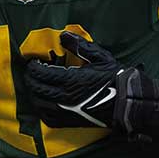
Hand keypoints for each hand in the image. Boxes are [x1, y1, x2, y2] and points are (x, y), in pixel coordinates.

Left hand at [24, 32, 158, 139]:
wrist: (128, 103)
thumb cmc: (116, 79)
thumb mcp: (100, 58)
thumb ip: (79, 47)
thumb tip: (63, 36)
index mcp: (70, 80)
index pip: (41, 73)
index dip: (33, 67)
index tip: (34, 62)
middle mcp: (64, 97)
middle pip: (36, 88)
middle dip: (30, 78)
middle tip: (32, 71)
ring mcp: (66, 111)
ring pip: (38, 103)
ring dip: (33, 93)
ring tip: (36, 85)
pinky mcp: (69, 121)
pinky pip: (47, 117)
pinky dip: (40, 108)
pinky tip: (43, 102)